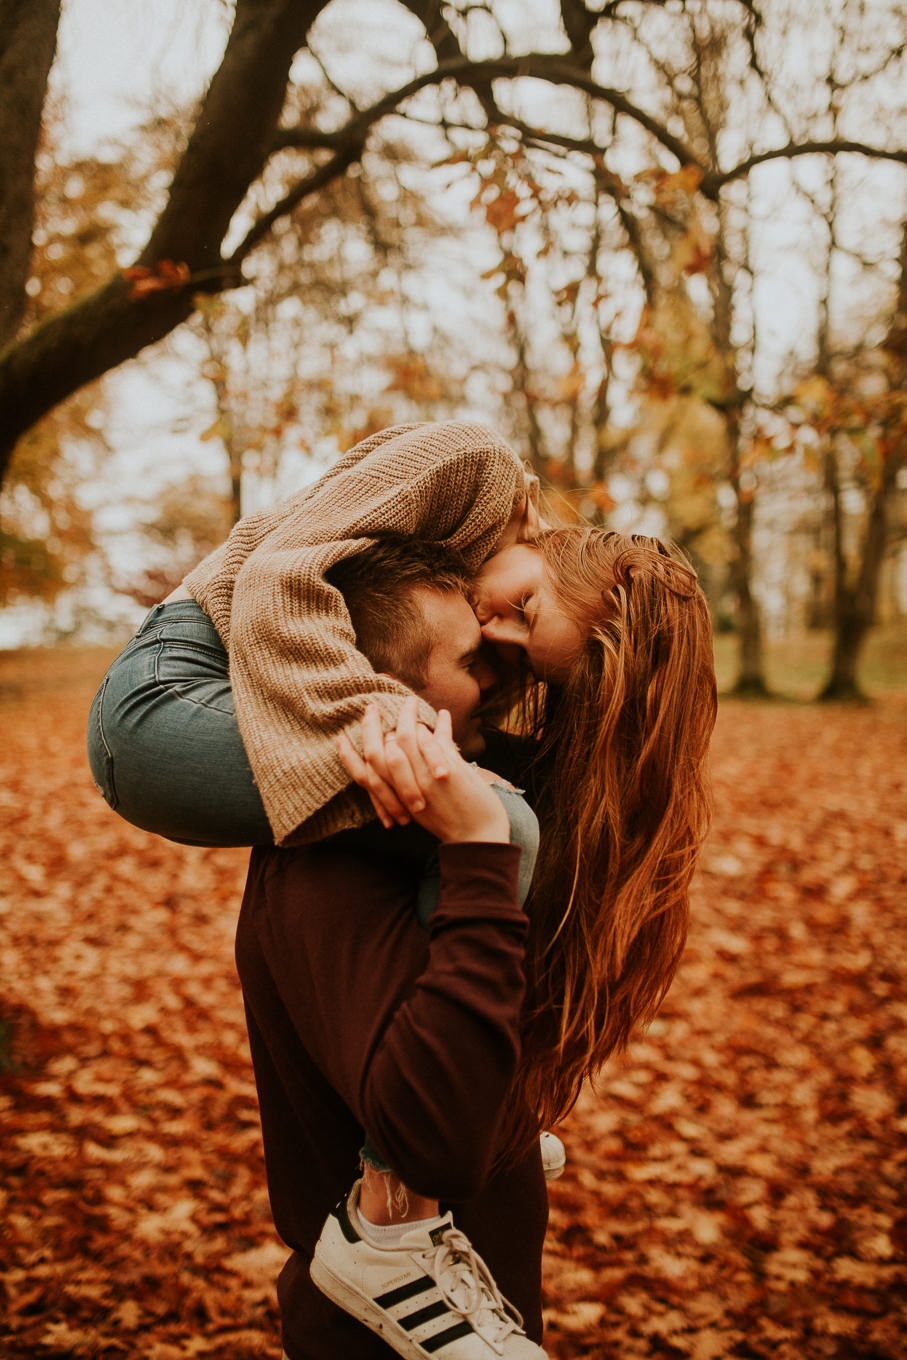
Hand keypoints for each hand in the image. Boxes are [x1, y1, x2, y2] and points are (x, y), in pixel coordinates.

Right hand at [338, 698, 509, 844]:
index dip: (349, 757)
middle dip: (372, 728)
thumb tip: (396, 771)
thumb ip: (407, 788)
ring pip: (408, 739)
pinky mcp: (451, 771)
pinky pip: (441, 740)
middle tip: (370, 707)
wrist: (478, 840)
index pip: (365, 775)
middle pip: (379, 752)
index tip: (341, 738)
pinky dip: (443, 725)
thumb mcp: (420, 810)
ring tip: (410, 700)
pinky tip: (443, 713)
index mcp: (397, 800)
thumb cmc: (449, 827)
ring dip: (407, 717)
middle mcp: (408, 788)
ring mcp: (428, 778)